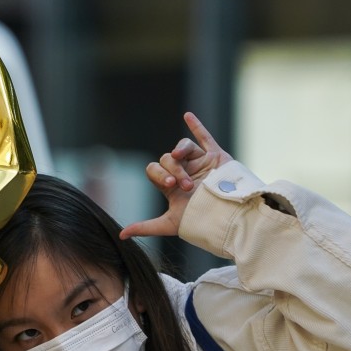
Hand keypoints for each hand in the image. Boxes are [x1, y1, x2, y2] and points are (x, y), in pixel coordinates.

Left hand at [120, 112, 232, 238]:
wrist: (229, 215)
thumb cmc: (200, 221)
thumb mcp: (169, 224)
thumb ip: (145, 227)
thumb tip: (121, 235)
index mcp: (171, 186)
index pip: (154, 170)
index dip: (158, 174)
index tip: (169, 184)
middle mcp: (183, 172)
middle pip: (167, 159)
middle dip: (174, 170)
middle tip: (187, 185)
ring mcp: (199, 163)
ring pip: (182, 147)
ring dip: (182, 151)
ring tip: (183, 157)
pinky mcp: (215, 156)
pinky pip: (204, 138)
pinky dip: (196, 126)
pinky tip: (187, 115)